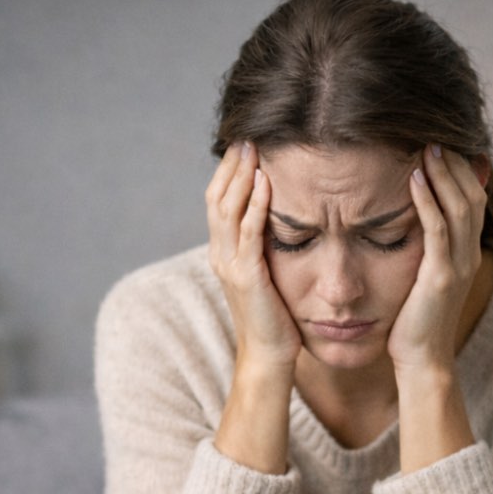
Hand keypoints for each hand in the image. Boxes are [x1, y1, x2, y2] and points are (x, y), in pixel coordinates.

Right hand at [205, 142, 301, 370]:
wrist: (267, 356)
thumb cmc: (274, 319)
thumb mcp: (265, 275)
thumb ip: (263, 248)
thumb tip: (275, 221)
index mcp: (223, 253)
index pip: (218, 202)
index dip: (228, 173)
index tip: (243, 146)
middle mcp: (220, 255)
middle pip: (217, 199)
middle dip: (231, 166)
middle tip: (245, 137)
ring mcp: (230, 265)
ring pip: (228, 210)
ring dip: (241, 177)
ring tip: (253, 150)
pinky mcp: (248, 276)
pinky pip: (249, 234)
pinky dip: (256, 205)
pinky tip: (267, 183)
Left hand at [387, 145, 489, 376]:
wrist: (423, 360)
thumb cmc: (415, 320)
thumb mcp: (425, 276)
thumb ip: (427, 247)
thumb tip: (416, 221)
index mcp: (466, 252)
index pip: (472, 197)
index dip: (461, 169)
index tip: (442, 142)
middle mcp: (469, 254)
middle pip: (472, 194)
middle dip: (455, 163)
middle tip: (434, 134)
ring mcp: (459, 264)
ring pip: (460, 206)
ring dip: (444, 173)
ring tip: (427, 146)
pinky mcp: (442, 276)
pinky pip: (438, 229)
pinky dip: (428, 200)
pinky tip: (415, 178)